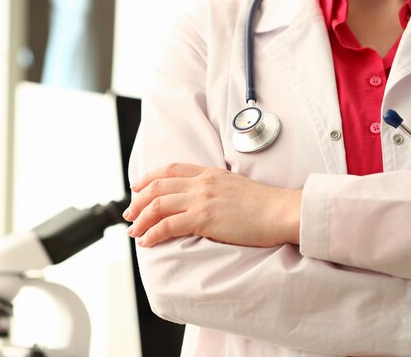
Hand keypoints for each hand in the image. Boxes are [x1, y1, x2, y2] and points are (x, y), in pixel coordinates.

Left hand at [123, 163, 301, 247]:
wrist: (281, 211)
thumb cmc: (264, 205)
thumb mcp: (235, 186)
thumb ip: (215, 188)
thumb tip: (201, 199)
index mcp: (209, 173)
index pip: (170, 169)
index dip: (148, 178)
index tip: (137, 188)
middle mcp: (201, 183)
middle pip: (157, 186)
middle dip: (138, 200)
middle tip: (129, 213)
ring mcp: (201, 199)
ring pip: (158, 205)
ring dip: (140, 219)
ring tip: (133, 231)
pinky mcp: (204, 218)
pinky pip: (168, 225)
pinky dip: (152, 233)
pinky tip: (147, 241)